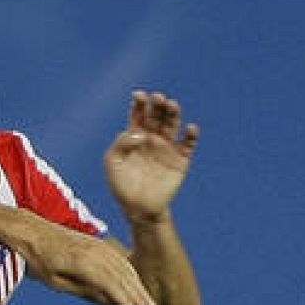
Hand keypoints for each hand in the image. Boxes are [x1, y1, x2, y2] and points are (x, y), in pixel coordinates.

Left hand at [19, 221, 155, 304]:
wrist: (32, 231)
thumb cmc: (39, 259)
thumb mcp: (55, 280)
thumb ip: (82, 289)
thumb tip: (106, 300)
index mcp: (83, 262)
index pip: (110, 284)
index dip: (124, 300)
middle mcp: (94, 251)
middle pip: (122, 276)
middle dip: (137, 296)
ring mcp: (97, 245)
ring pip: (124, 267)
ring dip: (137, 286)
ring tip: (148, 302)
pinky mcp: (97, 243)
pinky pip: (119, 259)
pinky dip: (130, 273)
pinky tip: (136, 285)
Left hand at [105, 91, 198, 223]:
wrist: (139, 209)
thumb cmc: (123, 185)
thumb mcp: (113, 163)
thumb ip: (121, 144)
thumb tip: (140, 132)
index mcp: (136, 136)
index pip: (139, 114)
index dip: (140, 103)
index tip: (140, 96)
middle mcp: (153, 138)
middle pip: (158, 115)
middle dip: (158, 105)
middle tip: (158, 98)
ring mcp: (167, 148)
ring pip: (173, 124)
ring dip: (174, 113)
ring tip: (172, 105)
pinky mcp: (181, 160)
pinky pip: (189, 144)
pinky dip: (191, 135)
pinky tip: (190, 129)